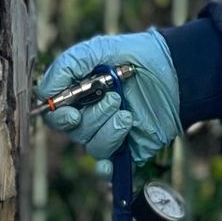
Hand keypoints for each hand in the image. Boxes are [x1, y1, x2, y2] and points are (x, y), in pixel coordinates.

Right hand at [35, 31, 180, 163]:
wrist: (175, 69)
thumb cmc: (135, 56)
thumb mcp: (100, 49)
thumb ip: (69, 64)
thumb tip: (45, 91)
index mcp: (78, 96)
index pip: (55, 113)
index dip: (59, 116)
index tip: (72, 113)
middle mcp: (89, 117)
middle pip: (73, 132)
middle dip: (93, 118)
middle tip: (115, 100)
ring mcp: (109, 135)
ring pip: (93, 147)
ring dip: (109, 131)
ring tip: (128, 113)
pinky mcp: (128, 150)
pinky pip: (109, 169)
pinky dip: (106, 171)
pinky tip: (113, 163)